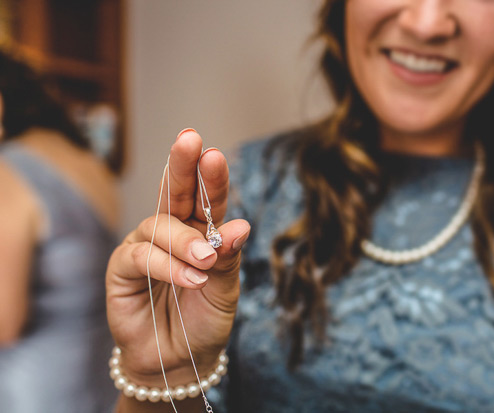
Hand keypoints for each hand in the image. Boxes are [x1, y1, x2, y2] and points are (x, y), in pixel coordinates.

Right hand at [106, 129, 249, 388]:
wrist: (181, 359)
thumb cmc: (205, 319)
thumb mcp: (226, 289)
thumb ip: (228, 257)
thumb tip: (240, 225)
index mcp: (201, 230)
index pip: (208, 198)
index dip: (211, 176)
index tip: (214, 154)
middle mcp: (172, 232)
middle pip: (175, 192)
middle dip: (182, 165)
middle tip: (190, 141)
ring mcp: (145, 247)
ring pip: (159, 225)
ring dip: (185, 240)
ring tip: (206, 261)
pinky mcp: (123, 269)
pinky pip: (141, 256)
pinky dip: (167, 265)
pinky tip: (190, 278)